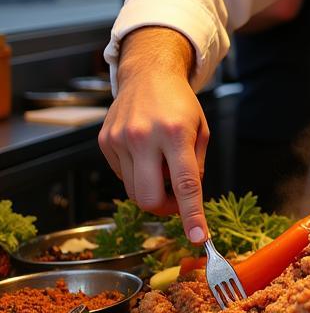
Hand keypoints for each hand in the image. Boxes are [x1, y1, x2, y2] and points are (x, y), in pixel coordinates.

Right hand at [98, 28, 208, 242]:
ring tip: (162, 166)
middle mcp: (144, 136)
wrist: (148, 75)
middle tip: (176, 200)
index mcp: (176, 133)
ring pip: (134, 191)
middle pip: (148, 198)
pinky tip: (145, 154)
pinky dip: (137, 174)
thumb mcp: (201, 130)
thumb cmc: (180, 104)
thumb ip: (197, 166)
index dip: (191, 215)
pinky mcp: (105, 142)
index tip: (199, 237)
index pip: (185, 183)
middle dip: (164, 208)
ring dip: (151, 189)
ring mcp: (120, 140)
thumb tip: (188, 199)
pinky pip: (122, 176)